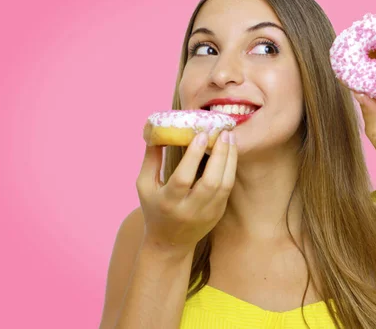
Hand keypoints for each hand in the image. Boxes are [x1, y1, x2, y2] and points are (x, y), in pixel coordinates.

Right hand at [135, 130, 236, 257]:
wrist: (169, 243)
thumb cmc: (155, 208)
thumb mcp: (145, 185)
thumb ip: (151, 159)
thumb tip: (156, 131)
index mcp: (168, 202)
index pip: (183, 178)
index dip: (194, 156)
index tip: (202, 134)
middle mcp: (189, 210)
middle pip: (210, 182)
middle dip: (219, 155)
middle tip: (223, 133)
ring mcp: (207, 214)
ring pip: (224, 185)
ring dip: (230, 159)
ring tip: (230, 138)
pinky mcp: (218, 214)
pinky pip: (228, 189)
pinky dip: (231, 169)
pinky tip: (230, 152)